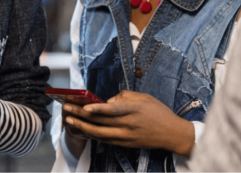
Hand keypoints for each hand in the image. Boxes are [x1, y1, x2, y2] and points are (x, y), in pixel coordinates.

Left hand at [63, 90, 194, 156]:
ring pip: (100, 133)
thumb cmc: (158, 112)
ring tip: (69, 119)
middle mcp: (129, 124)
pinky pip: (105, 139)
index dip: (98, 109)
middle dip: (81, 115)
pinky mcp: (126, 143)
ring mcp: (127, 136)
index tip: (85, 107)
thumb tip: (107, 101)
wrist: (173, 134)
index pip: (113, 110)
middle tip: (66, 108)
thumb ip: (124, 96)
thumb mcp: (144, 97)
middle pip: (101, 121)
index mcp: (134, 110)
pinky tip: (82, 129)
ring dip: (82, 126)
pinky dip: (92, 134)